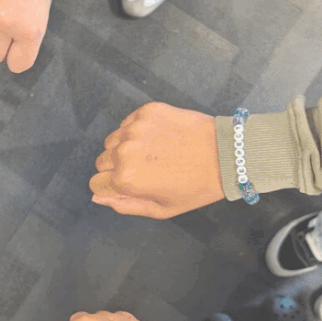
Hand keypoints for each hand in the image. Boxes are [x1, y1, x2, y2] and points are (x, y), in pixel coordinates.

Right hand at [90, 103, 225, 218]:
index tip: (129, 185)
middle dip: (116, 168)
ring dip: (124, 148)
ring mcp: (134, 129)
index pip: (95, 184)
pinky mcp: (145, 112)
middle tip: (144, 170)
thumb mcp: (161, 209)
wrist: (226, 154)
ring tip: (152, 153)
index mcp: (125, 179)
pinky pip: (127, 123)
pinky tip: (159, 138)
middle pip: (101, 161)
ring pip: (112, 141)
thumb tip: (97, 197)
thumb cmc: (195, 187)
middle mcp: (124, 152)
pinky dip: (136, 131)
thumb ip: (125, 205)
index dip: (111, 188)